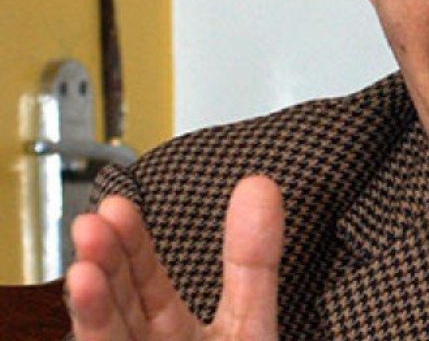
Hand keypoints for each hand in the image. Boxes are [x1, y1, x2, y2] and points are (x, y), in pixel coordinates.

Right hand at [66, 175, 283, 340]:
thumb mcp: (251, 321)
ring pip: (109, 338)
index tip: (117, 206)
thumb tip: (260, 186)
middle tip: (93, 223)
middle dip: (105, 266)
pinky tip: (91, 306)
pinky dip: (99, 335)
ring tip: (85, 270)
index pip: (145, 284)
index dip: (131, 245)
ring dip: (93, 307)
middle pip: (120, 308)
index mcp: (177, 336)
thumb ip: (254, 261)